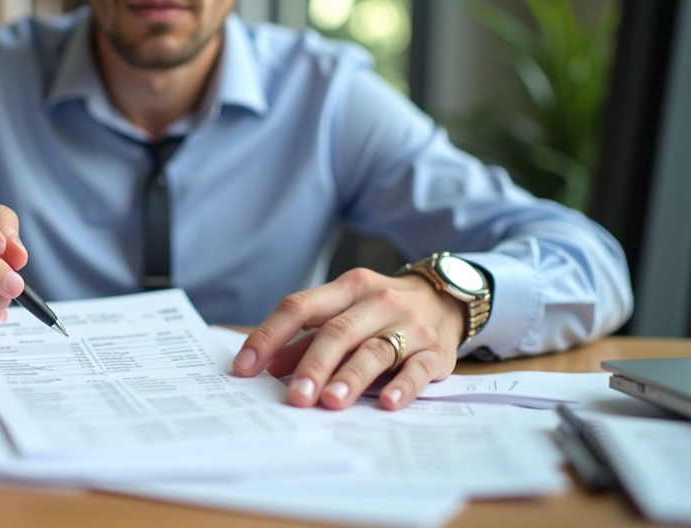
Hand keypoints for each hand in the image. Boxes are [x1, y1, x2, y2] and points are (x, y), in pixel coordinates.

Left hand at [231, 268, 465, 409]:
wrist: (446, 299)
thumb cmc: (380, 312)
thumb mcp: (343, 315)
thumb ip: (305, 340)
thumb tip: (265, 367)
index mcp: (346, 288)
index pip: (300, 307)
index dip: (269, 336)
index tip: (244, 367)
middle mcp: (377, 301)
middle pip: (337, 331)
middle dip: (313, 365)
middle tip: (295, 397)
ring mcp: (409, 324)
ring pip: (375, 349)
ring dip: (351, 376)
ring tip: (331, 401)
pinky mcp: (435, 350)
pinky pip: (418, 368)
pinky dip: (403, 385)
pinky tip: (387, 402)